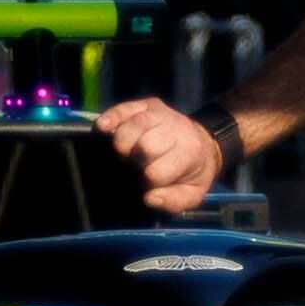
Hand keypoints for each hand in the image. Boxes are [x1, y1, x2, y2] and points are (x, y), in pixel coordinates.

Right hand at [103, 99, 226, 213]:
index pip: (156, 172)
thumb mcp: (192, 193)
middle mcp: (176, 129)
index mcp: (189, 153)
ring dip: (122, 142)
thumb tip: (149, 198)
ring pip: (133, 125)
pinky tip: (101, 127)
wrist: (203, 142)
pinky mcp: (149, 104)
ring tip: (124, 152)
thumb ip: (174, 201)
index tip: (150, 181)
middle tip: (137, 165)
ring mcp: (162, 113)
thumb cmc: (191, 171)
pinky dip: (111, 117)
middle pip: (145, 145)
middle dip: (135, 160)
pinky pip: (126, 108)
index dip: (148, 181)